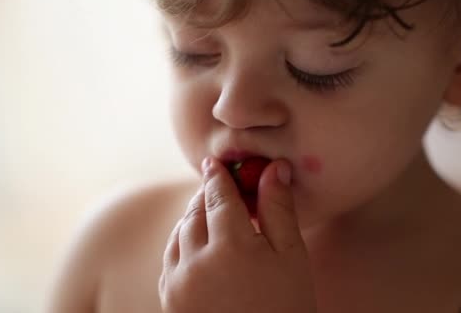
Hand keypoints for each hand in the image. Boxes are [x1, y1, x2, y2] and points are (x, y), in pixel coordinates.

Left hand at [159, 157, 316, 312]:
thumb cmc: (286, 310)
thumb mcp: (291, 259)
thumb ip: (278, 209)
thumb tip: (273, 168)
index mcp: (230, 246)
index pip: (218, 196)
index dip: (218, 176)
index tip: (216, 162)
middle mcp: (195, 260)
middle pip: (195, 211)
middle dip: (207, 195)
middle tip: (221, 187)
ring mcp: (178, 283)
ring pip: (179, 233)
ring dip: (193, 218)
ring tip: (212, 215)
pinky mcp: (169, 301)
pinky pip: (170, 258)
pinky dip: (181, 243)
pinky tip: (197, 246)